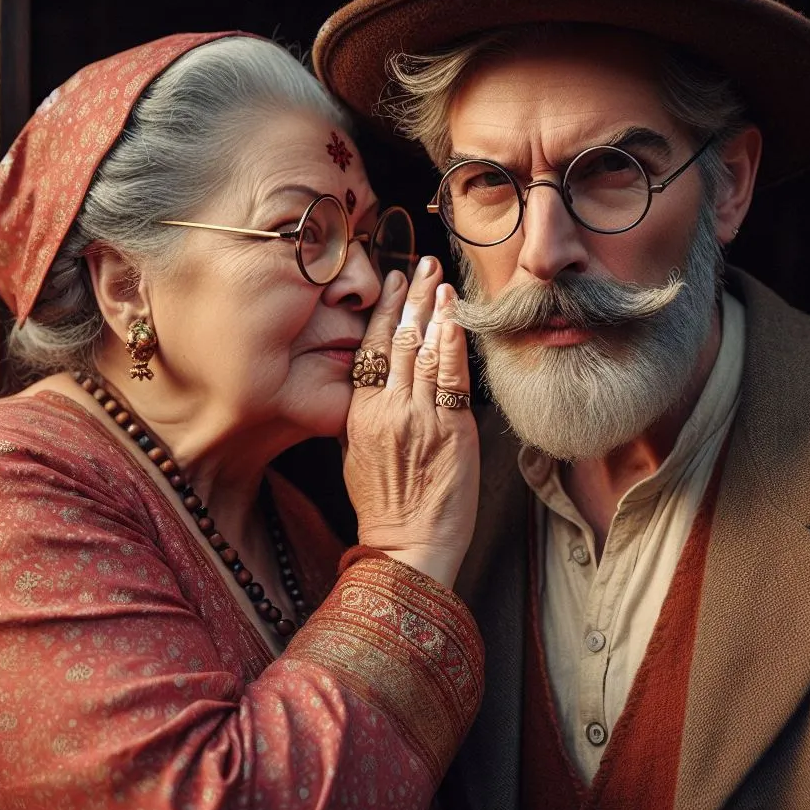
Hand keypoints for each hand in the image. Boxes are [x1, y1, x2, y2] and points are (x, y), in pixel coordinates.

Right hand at [343, 257, 479, 589]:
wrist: (407, 546)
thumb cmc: (383, 505)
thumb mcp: (354, 456)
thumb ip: (361, 414)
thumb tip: (371, 380)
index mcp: (359, 413)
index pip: (369, 348)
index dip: (381, 311)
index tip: (391, 282)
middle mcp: (386, 408)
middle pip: (396, 339)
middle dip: (411, 296)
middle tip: (421, 263)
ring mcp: (418, 417)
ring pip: (423, 351)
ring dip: (434, 310)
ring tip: (441, 280)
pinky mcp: (451, 430)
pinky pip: (450, 377)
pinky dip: (452, 343)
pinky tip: (455, 317)